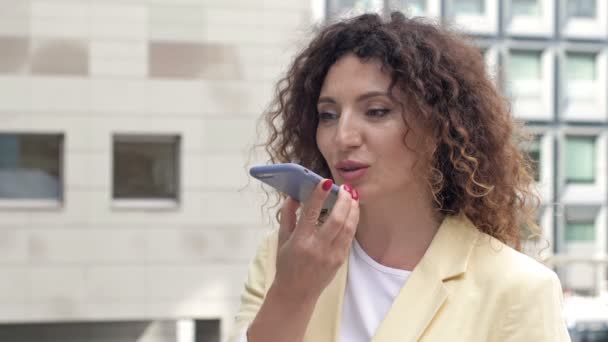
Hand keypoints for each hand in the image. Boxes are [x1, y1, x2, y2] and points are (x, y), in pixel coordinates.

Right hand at [272, 180, 359, 300]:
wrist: (296, 293)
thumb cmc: (286, 264)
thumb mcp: (282, 239)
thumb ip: (288, 215)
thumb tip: (293, 195)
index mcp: (300, 241)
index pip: (311, 213)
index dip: (318, 196)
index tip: (325, 182)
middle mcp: (317, 248)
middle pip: (336, 219)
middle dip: (343, 200)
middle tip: (344, 188)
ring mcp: (331, 255)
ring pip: (348, 227)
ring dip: (352, 209)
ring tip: (351, 196)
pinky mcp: (340, 260)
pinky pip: (349, 237)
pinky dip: (352, 221)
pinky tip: (352, 212)